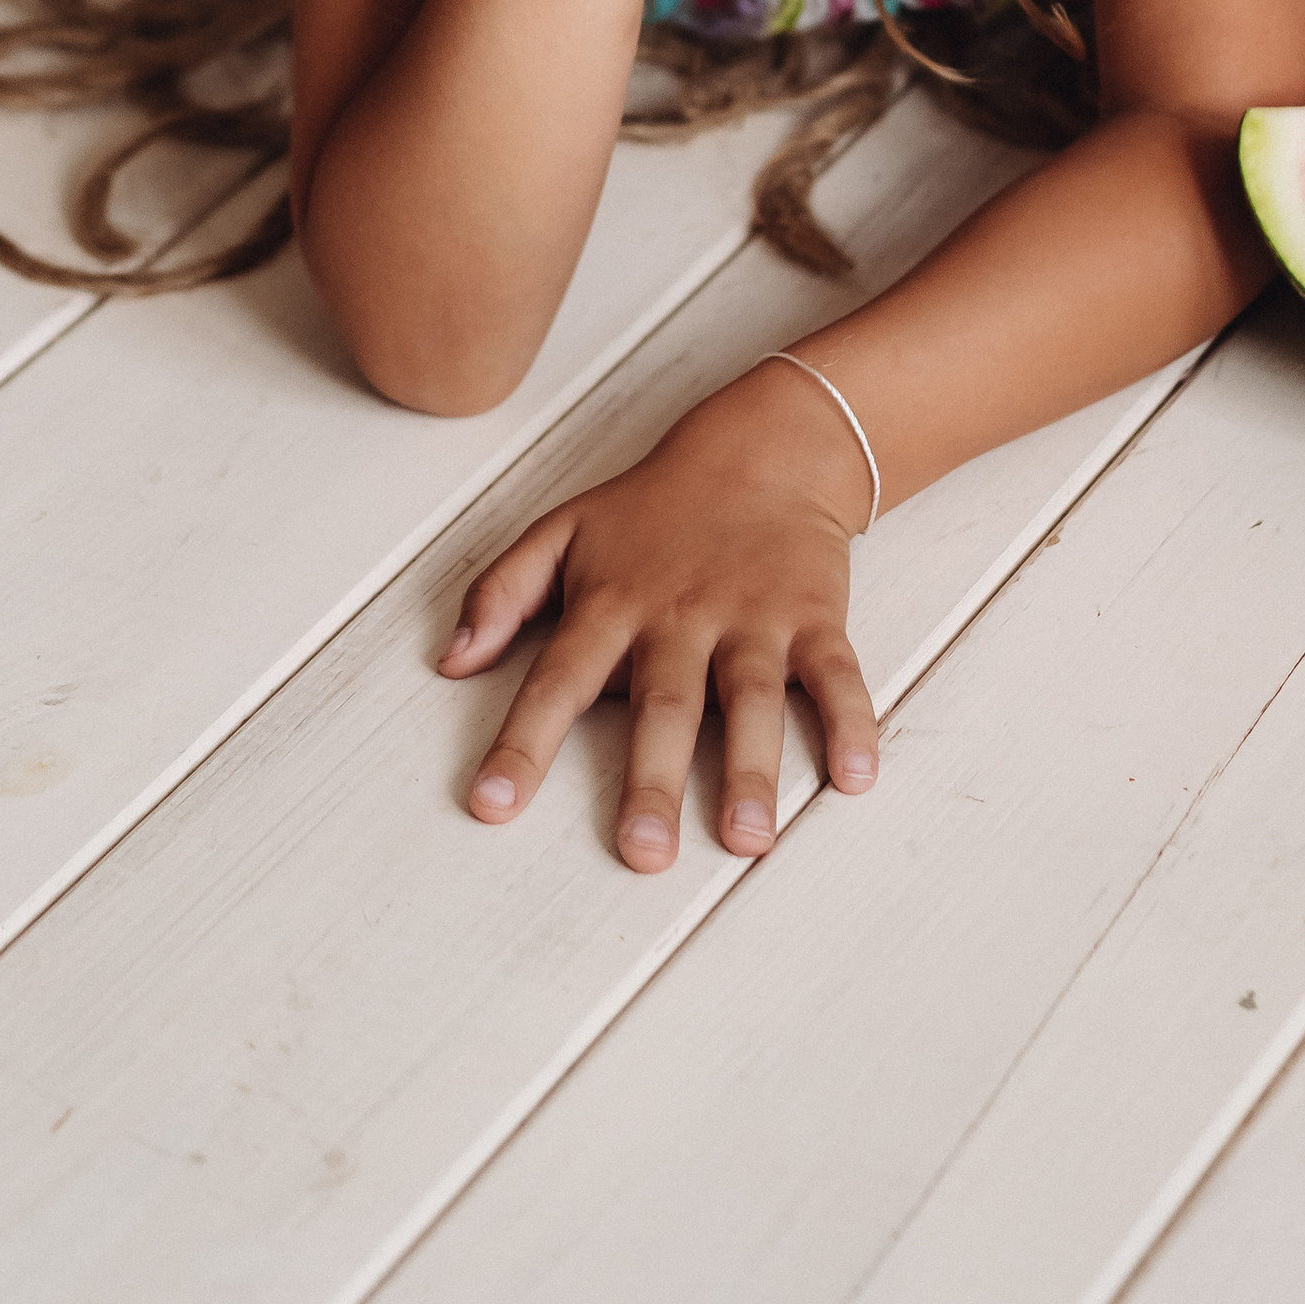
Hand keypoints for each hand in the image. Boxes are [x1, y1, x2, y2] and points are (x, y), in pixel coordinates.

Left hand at [439, 366, 881, 867]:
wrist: (762, 448)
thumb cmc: (652, 508)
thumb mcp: (563, 531)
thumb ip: (501, 592)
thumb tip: (449, 661)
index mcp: (612, 603)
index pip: (558, 679)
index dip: (524, 743)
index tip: (491, 807)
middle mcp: (680, 615)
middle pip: (663, 705)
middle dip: (652, 781)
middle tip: (643, 855)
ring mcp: (752, 616)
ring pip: (750, 698)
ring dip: (752, 770)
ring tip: (747, 841)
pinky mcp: (813, 615)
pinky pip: (835, 672)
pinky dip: (851, 721)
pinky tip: (855, 776)